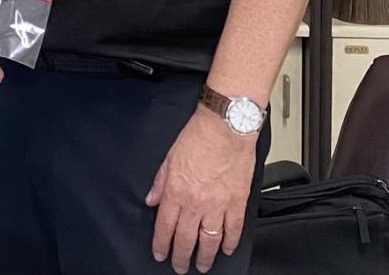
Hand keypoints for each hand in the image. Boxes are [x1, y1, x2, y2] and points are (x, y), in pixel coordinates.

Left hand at [145, 109, 256, 272]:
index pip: (165, 227)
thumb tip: (152, 200)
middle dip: (181, 257)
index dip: (161, 244)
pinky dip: (230, 242)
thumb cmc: (198, 137)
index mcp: (176, 192)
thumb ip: (160, 183)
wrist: (225, 127)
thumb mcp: (169, 158)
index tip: (160, 253)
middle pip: (186, 239)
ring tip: (202, 265)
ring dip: (205, 256)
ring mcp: (218, 205)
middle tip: (180, 267)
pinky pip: (233, 229)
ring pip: (210, 240)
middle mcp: (195, 203)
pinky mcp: (237, 202)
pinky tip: (227, 249)